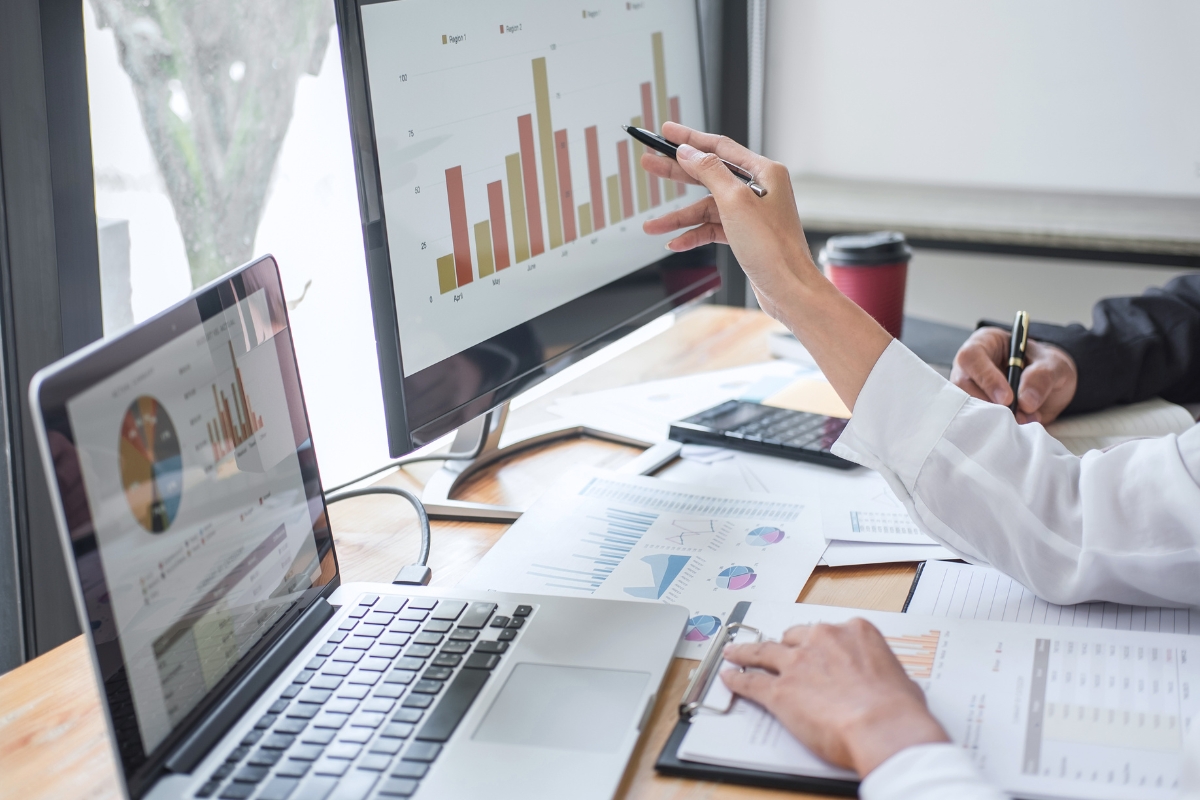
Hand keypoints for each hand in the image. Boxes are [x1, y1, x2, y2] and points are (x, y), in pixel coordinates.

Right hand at [641, 123, 893, 411]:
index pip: (720, 147)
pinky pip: (712, 228)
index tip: (666, 131)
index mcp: (764, 172)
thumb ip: (709, 172)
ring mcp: (751, 213)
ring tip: (652, 225)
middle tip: (650, 164)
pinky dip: (694, 234)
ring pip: (706, 207)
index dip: (690, 138)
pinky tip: (676, 241)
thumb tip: (689, 152)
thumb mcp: (735, 201)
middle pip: (708, 174)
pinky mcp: (745, 235)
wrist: (788, 289)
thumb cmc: (772, 247)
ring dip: (679, 217)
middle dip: (677, 172)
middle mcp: (759, 189)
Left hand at [721, 619, 948, 776]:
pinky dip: (738, 679)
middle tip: (775, 651)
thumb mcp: (899, 678)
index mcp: (854, 632)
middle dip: (784, 646)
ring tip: (735, 652)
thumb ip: (880, 671)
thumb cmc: (897, 708)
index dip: (818, 643)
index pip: (828, 631)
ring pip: (763, 651)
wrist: (883, 726)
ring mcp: (797, 663)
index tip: (814, 647)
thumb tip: (883, 683)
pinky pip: (751, 681)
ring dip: (746, 652)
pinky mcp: (780, 690)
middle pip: (793, 637)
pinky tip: (730, 677)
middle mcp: (822, 640)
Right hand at [950, 327, 1077, 423]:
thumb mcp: (1053, 364)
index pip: (972, 356)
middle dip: (990, 404)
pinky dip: (996, 426)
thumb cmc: (1047, 367)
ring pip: (967, 406)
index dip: (986, 378)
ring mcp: (970, 389)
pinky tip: (1016, 426)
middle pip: (963, 385)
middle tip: (1018, 416)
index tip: (1007, 398)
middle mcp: (971, 367)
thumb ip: (1042, 376)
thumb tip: (1025, 401)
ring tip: (1022, 420)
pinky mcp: (975, 410)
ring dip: (994, 418)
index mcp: (986, 343)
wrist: (1052, 388)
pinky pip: (976, 420)